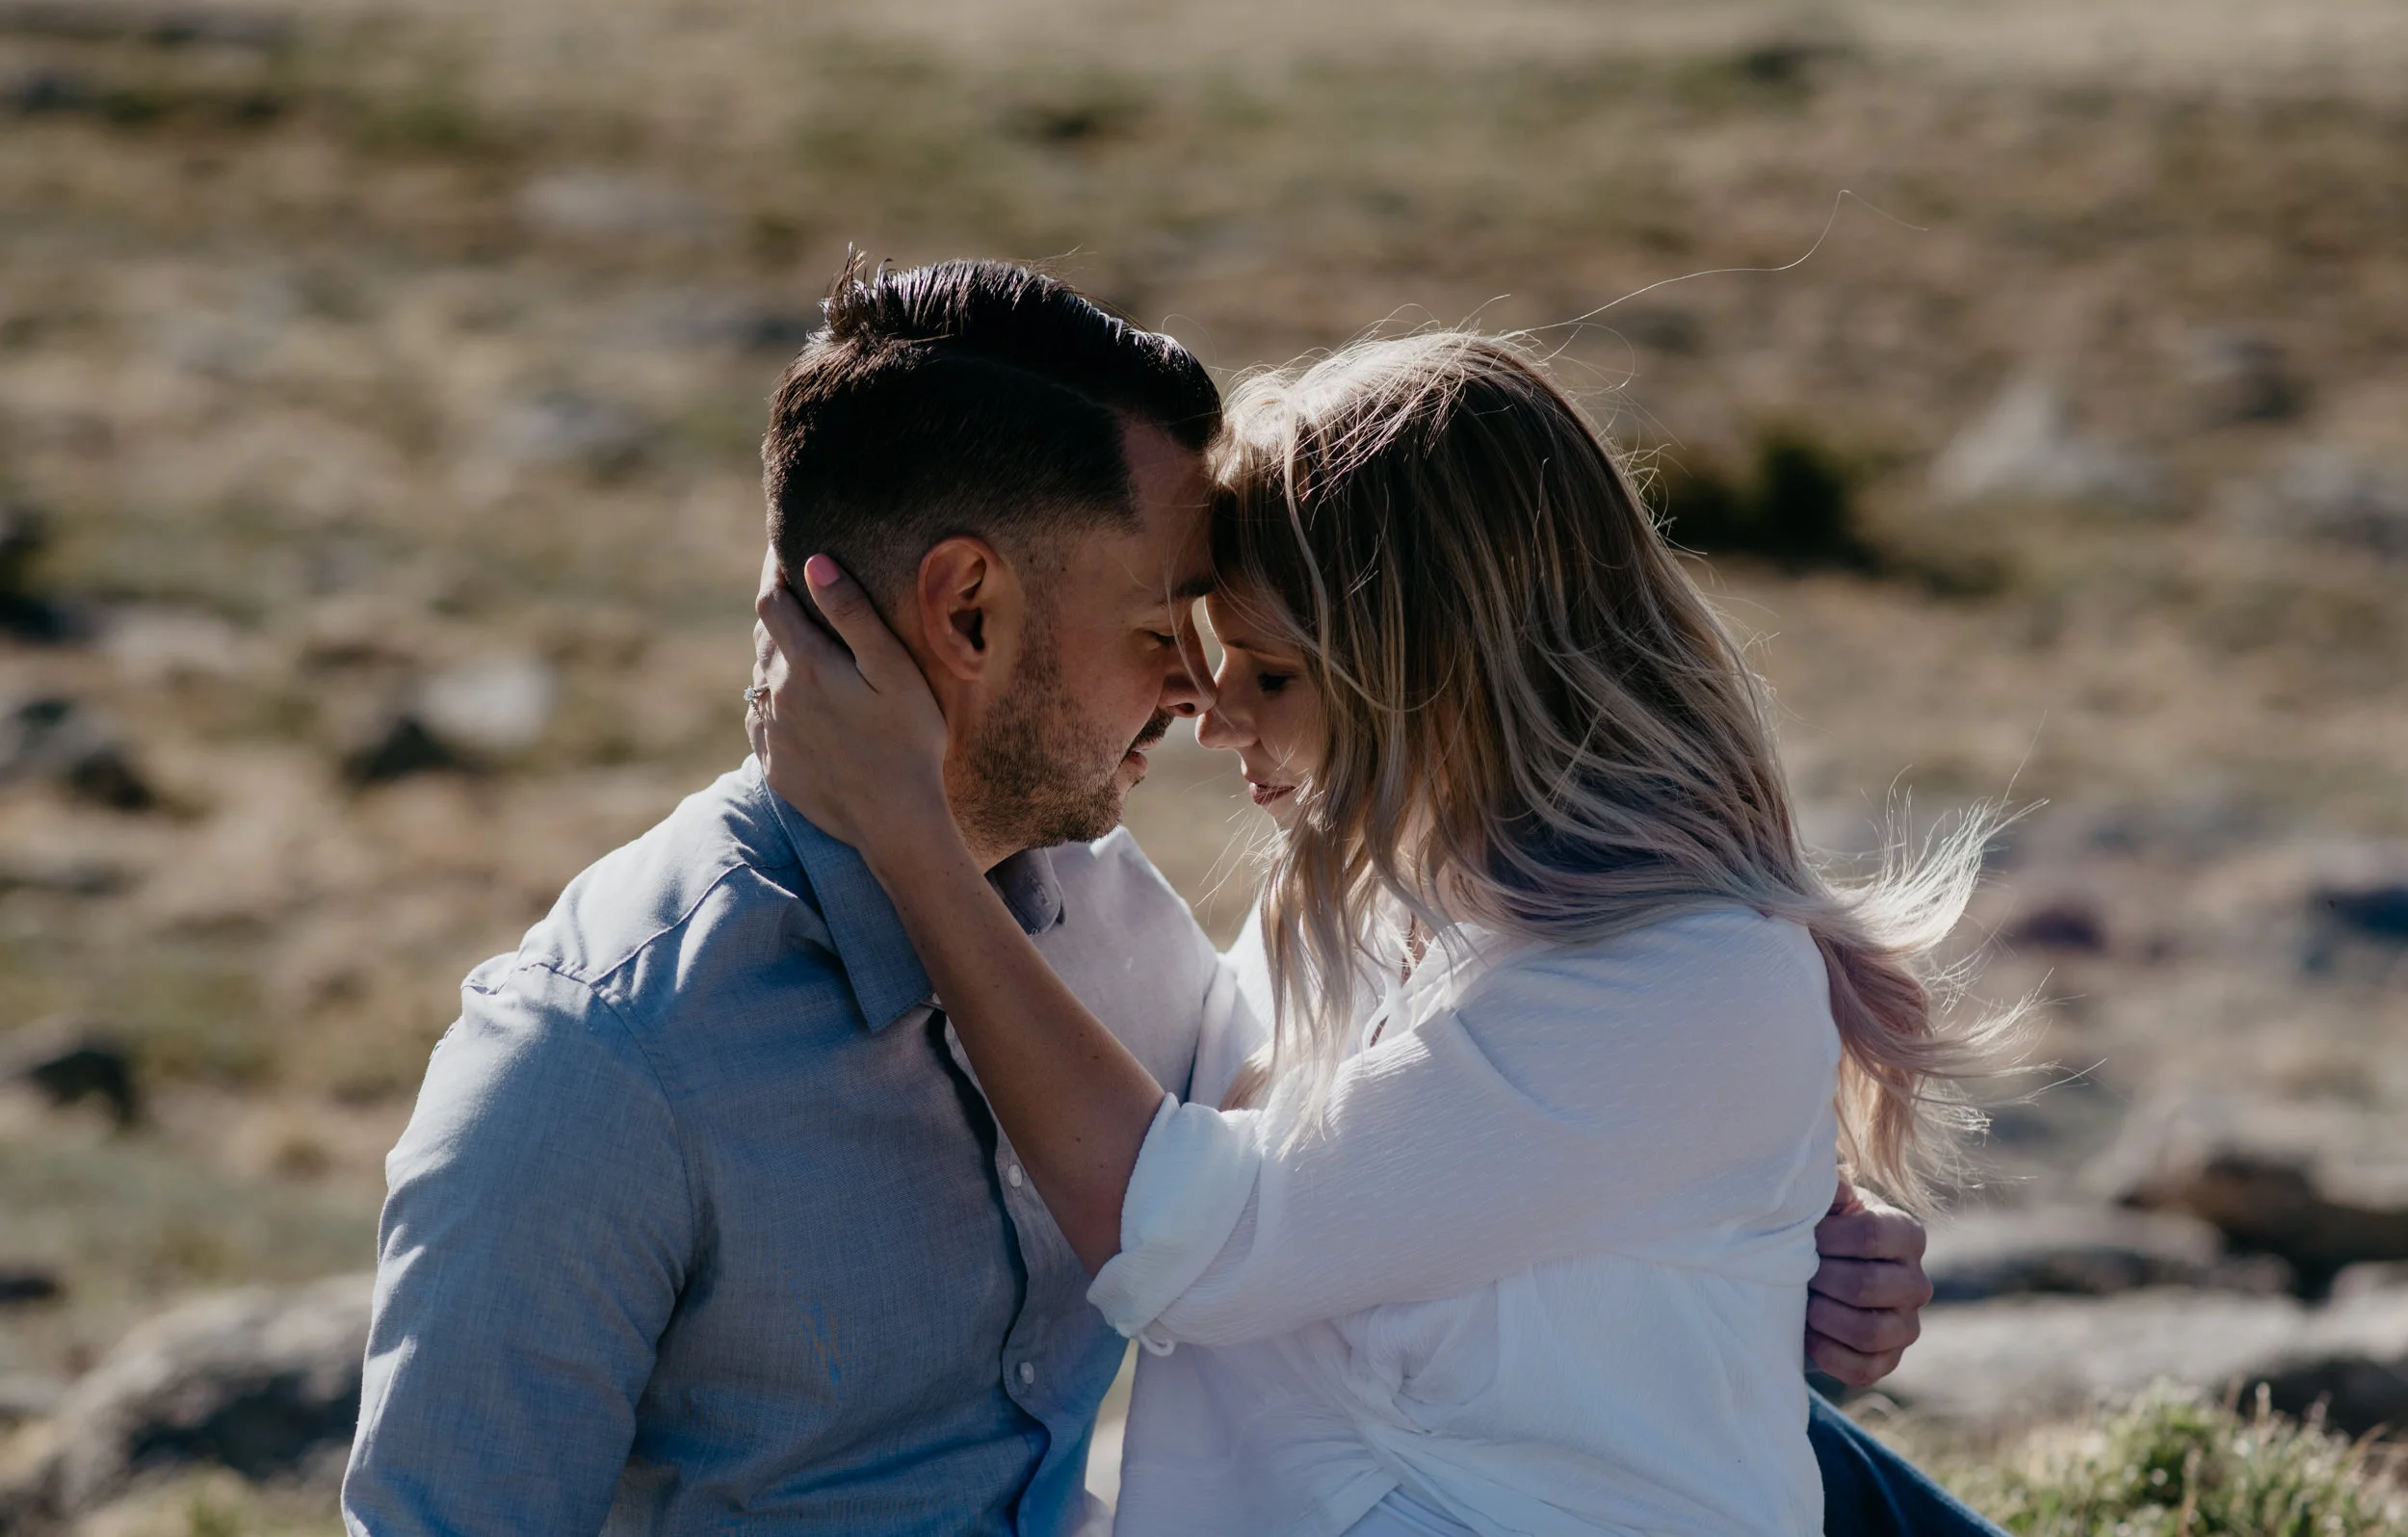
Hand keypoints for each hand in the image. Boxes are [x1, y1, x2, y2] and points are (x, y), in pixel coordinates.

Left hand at [750, 551, 952, 854]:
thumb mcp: (893, 670)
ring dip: (777, 658)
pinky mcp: (773, 763)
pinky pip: (763, 719)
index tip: (786, 550)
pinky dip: (776, 701)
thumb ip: (853, 614)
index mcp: (805, 664)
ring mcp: (770, 732)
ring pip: (761, 678)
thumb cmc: (908, 740)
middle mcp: (775, 694)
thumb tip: (815, 564)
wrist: (894, 821)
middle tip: (800, 595)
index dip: (776, 570)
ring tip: (806, 650)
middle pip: (764, 636)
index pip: (773, 599)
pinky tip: (802, 705)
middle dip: (779, 612)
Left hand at [1805, 1177, 1932, 1385]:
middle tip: (1795, 1273)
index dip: (1827, 1238)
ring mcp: (1906, 1326)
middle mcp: (1916, 1283)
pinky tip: (1806, 1334)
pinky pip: (1862, 1368)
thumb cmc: (1820, 1231)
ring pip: (1868, 1331)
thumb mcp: (1825, 1203)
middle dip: (1820, 1279)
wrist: (1812, 1277)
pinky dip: (1827, 1354)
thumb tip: (1826, 1177)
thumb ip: (1827, 1187)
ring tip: (1801, 1303)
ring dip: (1823, 1317)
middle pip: (1867, 1286)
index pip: (1871, 1235)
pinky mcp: (1888, 1361)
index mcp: (1906, 1234)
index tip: (1802, 1237)